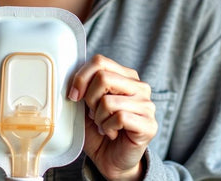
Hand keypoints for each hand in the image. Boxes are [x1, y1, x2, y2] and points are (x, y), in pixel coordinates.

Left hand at [68, 55, 156, 180]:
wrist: (111, 159)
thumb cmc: (98, 129)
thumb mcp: (86, 104)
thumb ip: (84, 86)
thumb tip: (71, 77)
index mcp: (125, 75)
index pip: (100, 61)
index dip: (81, 77)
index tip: (74, 95)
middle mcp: (139, 86)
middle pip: (103, 77)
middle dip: (90, 99)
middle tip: (92, 113)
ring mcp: (147, 105)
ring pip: (108, 100)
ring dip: (99, 117)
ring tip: (103, 125)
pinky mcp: (149, 124)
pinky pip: (119, 117)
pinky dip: (108, 127)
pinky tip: (112, 133)